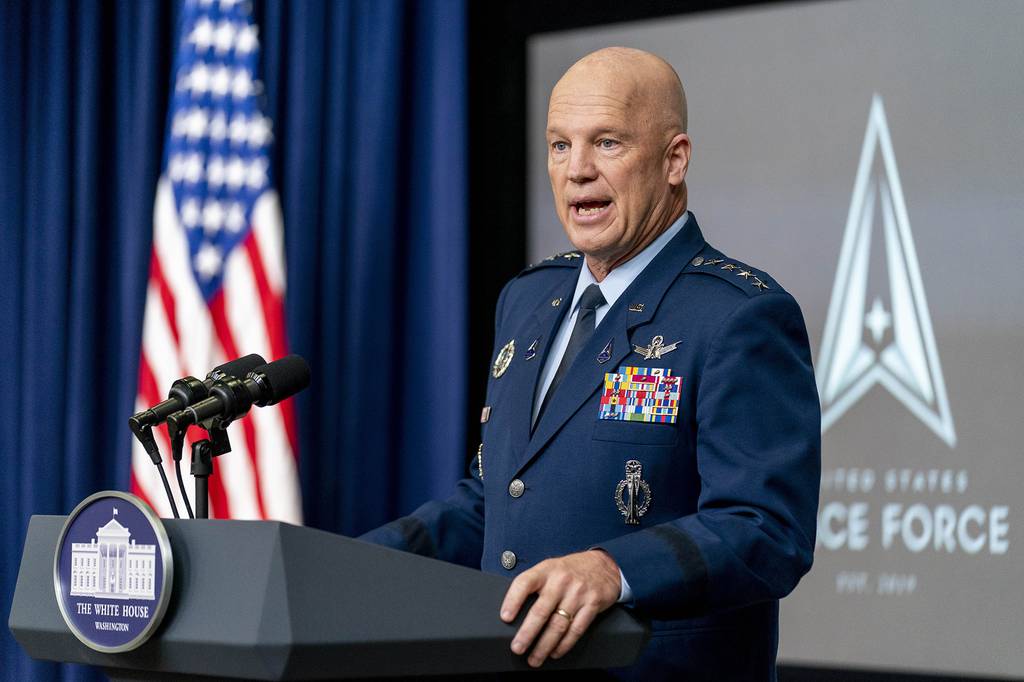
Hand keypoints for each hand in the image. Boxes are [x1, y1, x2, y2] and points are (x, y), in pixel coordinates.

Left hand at [499, 549, 620, 667]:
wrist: (603, 565)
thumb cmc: (571, 570)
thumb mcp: (550, 568)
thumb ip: (535, 584)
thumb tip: (513, 611)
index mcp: (546, 570)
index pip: (525, 583)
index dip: (513, 600)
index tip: (505, 617)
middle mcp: (561, 581)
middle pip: (541, 611)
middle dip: (527, 633)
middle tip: (517, 648)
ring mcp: (578, 593)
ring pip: (558, 625)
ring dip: (544, 646)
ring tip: (535, 658)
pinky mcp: (592, 605)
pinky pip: (576, 629)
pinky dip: (564, 644)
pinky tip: (555, 652)